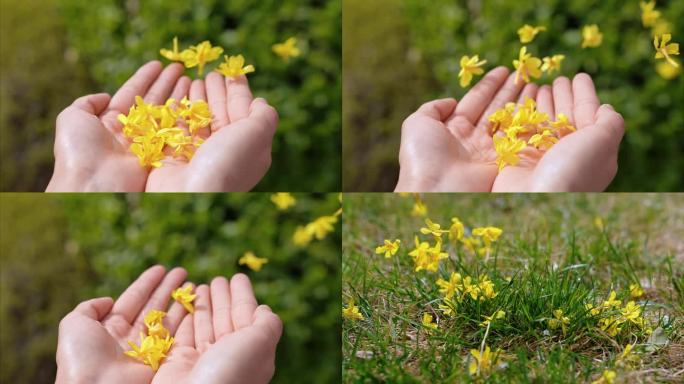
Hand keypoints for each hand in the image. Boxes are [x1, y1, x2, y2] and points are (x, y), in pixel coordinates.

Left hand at [47, 61, 183, 191]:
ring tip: (190, 79)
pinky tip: (192, 101)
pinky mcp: (160, 156)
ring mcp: (147, 144)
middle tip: (181, 68)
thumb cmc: (79, 151)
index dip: (145, 78)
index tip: (158, 64)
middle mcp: (130, 132)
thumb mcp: (72, 117)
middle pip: (152, 102)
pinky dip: (184, 116)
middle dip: (166, 84)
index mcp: (110, 122)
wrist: (91, 184)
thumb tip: (105, 96)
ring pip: (166, 114)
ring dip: (178, 96)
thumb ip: (87, 102)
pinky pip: (174, 132)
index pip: (132, 94)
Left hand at [55, 266, 187, 383]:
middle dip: (168, 288)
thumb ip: (89, 307)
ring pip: (168, 319)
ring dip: (180, 302)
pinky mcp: (161, 361)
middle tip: (182, 272)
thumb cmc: (81, 358)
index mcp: (110, 327)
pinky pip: (177, 336)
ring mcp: (147, 349)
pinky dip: (187, 321)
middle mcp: (130, 337)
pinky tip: (195, 306)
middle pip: (153, 306)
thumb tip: (109, 300)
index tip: (161, 269)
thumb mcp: (74, 324)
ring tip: (194, 285)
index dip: (147, 283)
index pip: (133, 299)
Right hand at [145, 72, 277, 191]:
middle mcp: (225, 151)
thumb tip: (261, 101)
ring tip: (192, 80)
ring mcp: (199, 155)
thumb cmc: (227, 163)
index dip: (238, 90)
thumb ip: (264, 115)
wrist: (192, 196)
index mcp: (248, 146)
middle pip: (221, 114)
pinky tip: (175, 97)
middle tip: (209, 72)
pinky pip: (176, 128)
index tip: (231, 71)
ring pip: (198, 120)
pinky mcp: (174, 157)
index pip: (244, 112)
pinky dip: (177, 111)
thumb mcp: (257, 135)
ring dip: (196, 99)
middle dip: (216, 92)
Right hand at [153, 274, 282, 383]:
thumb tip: (265, 310)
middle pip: (225, 319)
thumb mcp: (260, 343)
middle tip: (218, 279)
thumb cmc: (232, 372)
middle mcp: (227, 356)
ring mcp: (202, 360)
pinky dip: (184, 318)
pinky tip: (186, 304)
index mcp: (250, 352)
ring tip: (202, 286)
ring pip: (203, 325)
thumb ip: (267, 324)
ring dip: (203, 306)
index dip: (243, 296)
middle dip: (222, 298)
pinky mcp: (177, 362)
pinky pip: (182, 334)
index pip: (247, 316)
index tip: (238, 277)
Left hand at [396, 67, 535, 191]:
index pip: (475, 100)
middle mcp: (471, 138)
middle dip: (510, 91)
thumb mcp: (416, 123)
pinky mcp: (502, 162)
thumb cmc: (422, 156)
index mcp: (452, 128)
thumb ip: (433, 107)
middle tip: (525, 73)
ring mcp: (487, 150)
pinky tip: (538, 105)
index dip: (490, 85)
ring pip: (508, 121)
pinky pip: (517, 138)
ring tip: (536, 84)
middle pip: (494, 108)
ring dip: (522, 102)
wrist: (435, 189)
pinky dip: (528, 122)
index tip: (505, 70)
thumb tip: (452, 101)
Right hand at [491, 73, 623, 191]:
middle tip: (558, 78)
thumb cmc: (573, 169)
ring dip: (542, 103)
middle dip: (563, 96)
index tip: (579, 76)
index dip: (585, 93)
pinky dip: (521, 113)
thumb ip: (610, 122)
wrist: (537, 198)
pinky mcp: (519, 156)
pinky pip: (521, 129)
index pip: (589, 113)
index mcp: (591, 148)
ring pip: (543, 121)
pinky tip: (521, 101)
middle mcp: (567, 151)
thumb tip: (606, 108)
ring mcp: (542, 154)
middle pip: (565, 116)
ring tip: (539, 86)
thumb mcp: (603, 142)